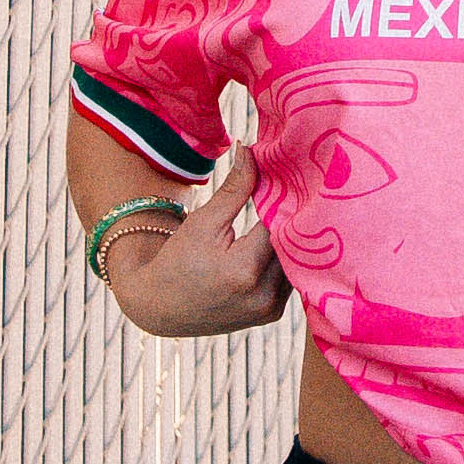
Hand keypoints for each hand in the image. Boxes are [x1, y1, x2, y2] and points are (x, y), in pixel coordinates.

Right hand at [104, 149, 288, 334]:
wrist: (162, 309)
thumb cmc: (178, 260)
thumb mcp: (203, 221)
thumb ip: (234, 188)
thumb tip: (251, 149)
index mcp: (244, 269)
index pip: (281, 222)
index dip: (287, 197)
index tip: (291, 176)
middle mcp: (263, 294)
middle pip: (294, 244)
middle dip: (296, 215)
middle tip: (301, 188)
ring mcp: (270, 308)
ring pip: (297, 262)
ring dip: (295, 238)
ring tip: (295, 209)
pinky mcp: (272, 314)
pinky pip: (291, 278)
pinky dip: (288, 257)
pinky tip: (286, 236)